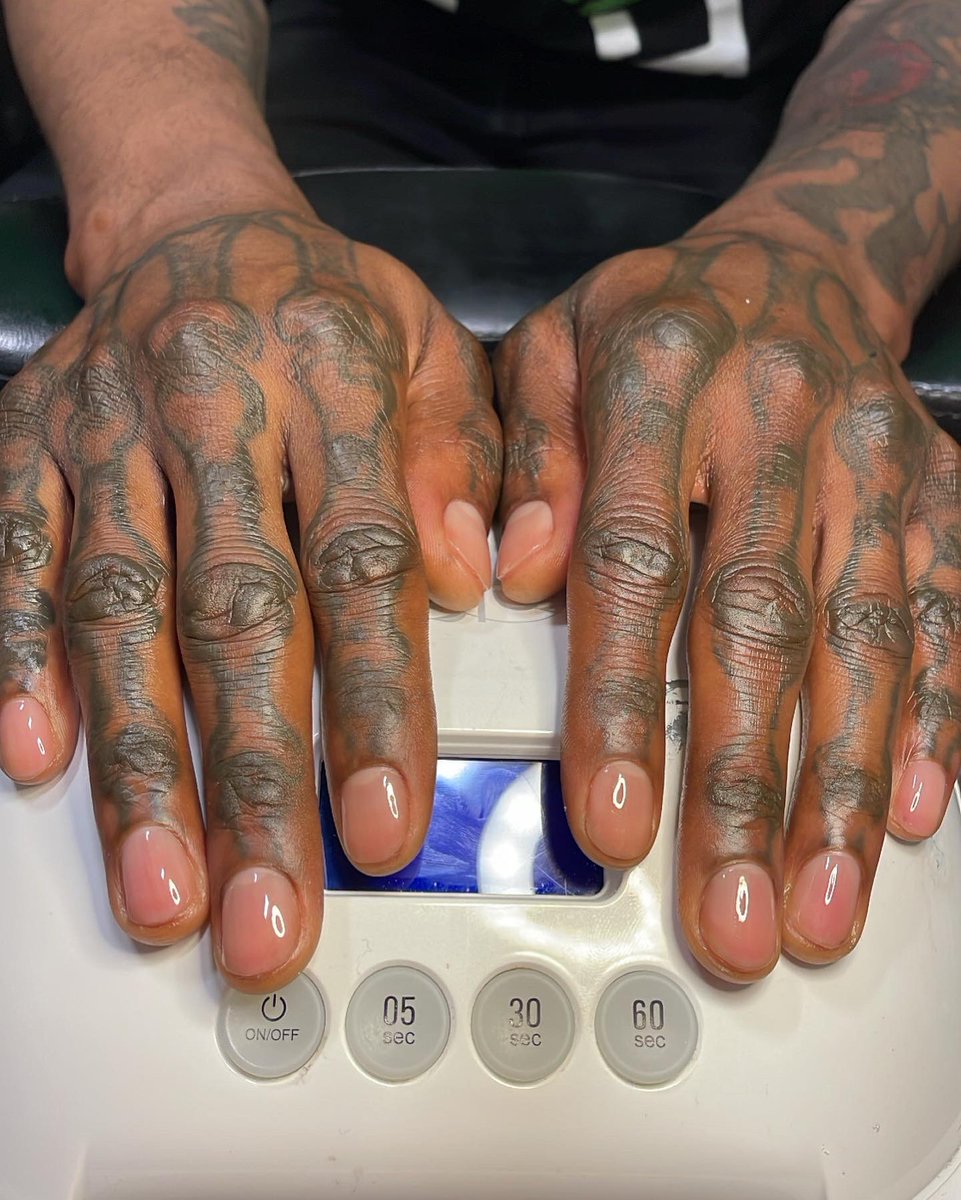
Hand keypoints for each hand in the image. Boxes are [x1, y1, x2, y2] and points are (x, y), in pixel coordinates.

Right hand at [0, 206, 499, 989]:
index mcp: (331, 372)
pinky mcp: (25, 445)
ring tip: (163, 890)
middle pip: (235, 611)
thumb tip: (477, 578)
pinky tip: (35, 759)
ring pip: (118, 608)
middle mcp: (212, 398)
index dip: (374, 705)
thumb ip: (460, 460)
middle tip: (270, 916)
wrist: (193, 221)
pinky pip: (12, 555)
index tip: (382, 829)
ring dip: (139, 762)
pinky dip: (19, 659)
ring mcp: (105, 426)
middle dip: (253, 779)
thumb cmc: (324, 304)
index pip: (361, 560)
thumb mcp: (430, 348)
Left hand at [495, 232, 960, 981]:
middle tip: (730, 918)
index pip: (634, 559)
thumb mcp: (553, 349)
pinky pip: (947, 611)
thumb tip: (513, 570)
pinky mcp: (938, 495)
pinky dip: (934, 716)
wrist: (799, 263)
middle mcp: (781, 417)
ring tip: (816, 906)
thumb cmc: (655, 322)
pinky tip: (913, 811)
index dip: (625, 702)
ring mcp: (873, 462)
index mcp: (661, 372)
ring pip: (864, 642)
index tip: (611, 822)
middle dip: (746, 788)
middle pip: (762, 624)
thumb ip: (529, 457)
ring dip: (842, 789)